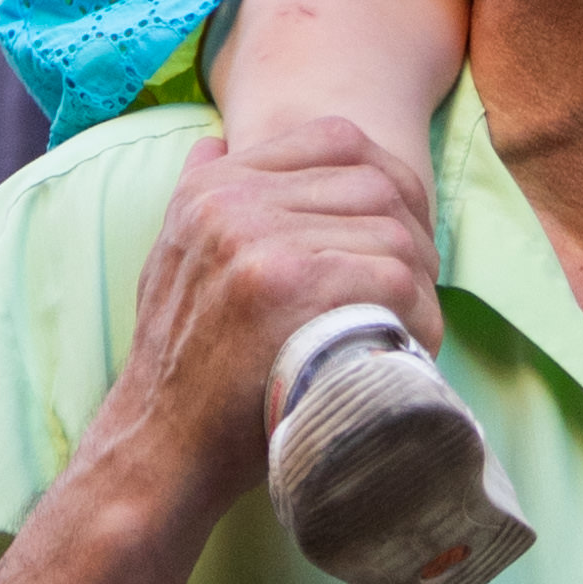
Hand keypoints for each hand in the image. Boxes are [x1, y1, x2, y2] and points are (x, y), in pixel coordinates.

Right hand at [75, 119, 443, 535]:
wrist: (162, 444)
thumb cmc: (184, 363)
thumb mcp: (173, 257)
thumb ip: (199, 195)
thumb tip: (219, 143)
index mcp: (213, 187)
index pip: (334, 139)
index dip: (388, 179)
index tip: (404, 229)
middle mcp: (232, 202)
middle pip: (375, 185)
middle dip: (414, 237)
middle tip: (417, 290)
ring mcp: (259, 240)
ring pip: (392, 234)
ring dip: (421, 284)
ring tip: (412, 324)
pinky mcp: (287, 286)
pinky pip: (393, 279)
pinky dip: (417, 316)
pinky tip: (410, 345)